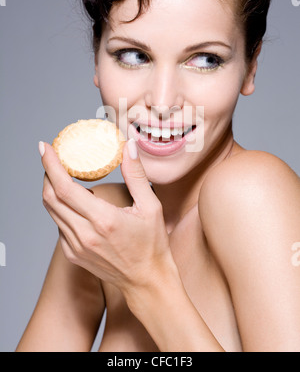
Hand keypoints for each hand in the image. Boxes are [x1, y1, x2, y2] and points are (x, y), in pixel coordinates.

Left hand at [39, 139, 171, 298]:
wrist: (146, 281)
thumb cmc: (152, 245)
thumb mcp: (151, 207)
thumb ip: (136, 175)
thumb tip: (128, 146)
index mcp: (103, 220)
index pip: (64, 188)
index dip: (51, 165)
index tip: (45, 147)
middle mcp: (84, 234)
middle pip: (50, 198)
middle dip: (47, 173)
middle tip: (53, 157)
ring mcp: (76, 247)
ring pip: (52, 211)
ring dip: (52, 190)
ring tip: (63, 175)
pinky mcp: (73, 254)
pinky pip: (59, 225)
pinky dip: (61, 209)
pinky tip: (76, 203)